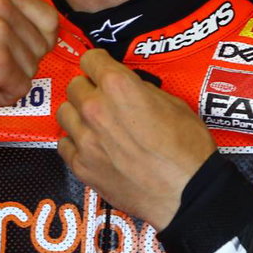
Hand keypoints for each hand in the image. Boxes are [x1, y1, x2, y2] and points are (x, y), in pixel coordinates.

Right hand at [0, 0, 58, 106]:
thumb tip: (33, 30)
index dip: (36, 41)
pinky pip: (20, 88)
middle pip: (42, 45)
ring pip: (32, 68)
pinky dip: (5, 97)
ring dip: (11, 81)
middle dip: (22, 63)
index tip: (19, 52)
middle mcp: (0, 4)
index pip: (46, 17)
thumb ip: (0, 11)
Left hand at [56, 49, 215, 228]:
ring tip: (96, 125)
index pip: (89, 59)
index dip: (99, 64)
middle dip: (89, 90)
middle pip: (74, 86)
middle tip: (104, 101)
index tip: (102, 71)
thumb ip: (141, 90)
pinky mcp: (80, 165)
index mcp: (118, 87)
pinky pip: (64, 145)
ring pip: (64, 113)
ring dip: (78, 115)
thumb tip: (128, 87)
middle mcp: (94, 108)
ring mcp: (84, 138)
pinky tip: (93, 148)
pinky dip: (76, 144)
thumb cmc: (187, 150)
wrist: (187, 193)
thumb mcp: (174, 104)